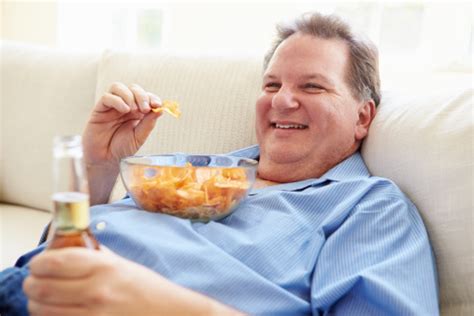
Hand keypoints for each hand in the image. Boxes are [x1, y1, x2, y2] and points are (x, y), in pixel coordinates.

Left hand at [23, 248, 241, 315]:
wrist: (166, 312)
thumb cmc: (144, 287)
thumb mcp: (120, 263)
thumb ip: (92, 255)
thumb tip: (64, 247)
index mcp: (104, 267)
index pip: (55, 262)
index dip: (39, 262)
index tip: (39, 263)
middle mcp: (96, 291)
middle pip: (42, 288)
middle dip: (32, 284)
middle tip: (36, 281)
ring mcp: (93, 314)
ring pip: (43, 310)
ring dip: (36, 303)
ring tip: (43, 298)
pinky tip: (57, 310)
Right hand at [83, 82, 161, 166]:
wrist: (106, 160)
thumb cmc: (122, 150)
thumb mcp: (139, 137)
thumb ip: (149, 123)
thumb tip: (161, 109)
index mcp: (137, 113)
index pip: (145, 96)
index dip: (152, 97)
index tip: (157, 104)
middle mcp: (125, 107)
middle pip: (133, 88)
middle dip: (141, 96)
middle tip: (144, 108)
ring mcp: (112, 107)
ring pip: (118, 87)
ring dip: (128, 95)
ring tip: (132, 110)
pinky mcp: (99, 109)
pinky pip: (107, 97)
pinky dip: (117, 100)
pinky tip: (124, 110)